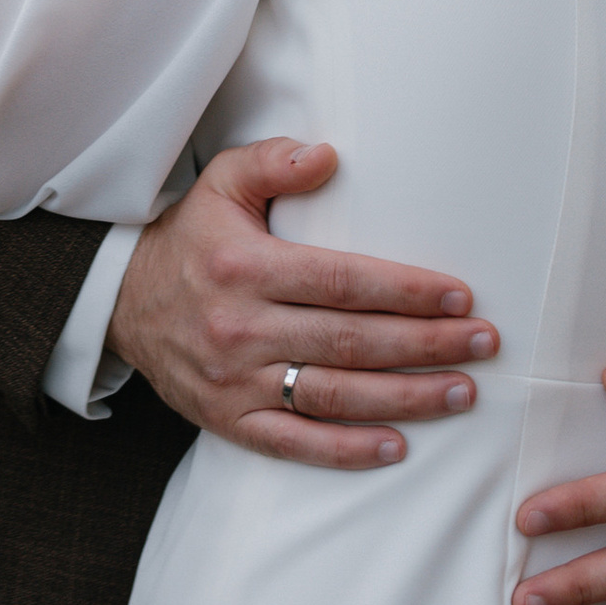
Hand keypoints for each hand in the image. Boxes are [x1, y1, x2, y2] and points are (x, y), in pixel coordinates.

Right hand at [108, 136, 497, 469]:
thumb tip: (328, 155)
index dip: (406, 290)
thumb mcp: (220, 184)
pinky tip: (398, 445)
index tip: (460, 296)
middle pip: (351, 341)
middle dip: (426, 344)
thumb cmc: (190, 239)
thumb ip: (271, 162)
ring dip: (406, 397)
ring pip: (334, 395)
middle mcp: (241, 327)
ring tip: (462, 392)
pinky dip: (348, 449)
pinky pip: (296, 442)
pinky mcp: (229, 419)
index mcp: (245, 266)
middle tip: (484, 343)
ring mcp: (235, 380)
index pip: (341, 281)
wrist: (121, 303)